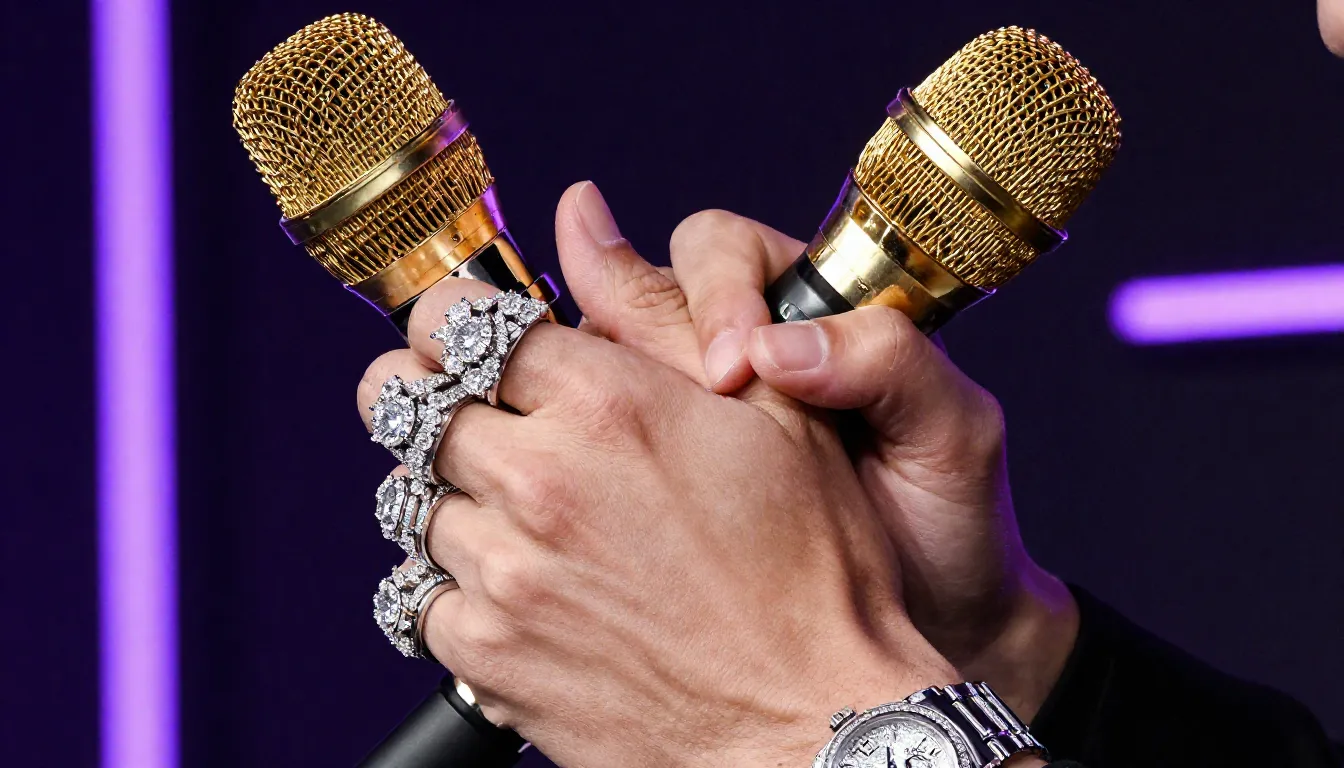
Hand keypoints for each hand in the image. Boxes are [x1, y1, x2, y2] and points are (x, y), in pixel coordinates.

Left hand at [354, 187, 957, 767]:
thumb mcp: (769, 414)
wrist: (814, 722)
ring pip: (410, 500)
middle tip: (474, 421)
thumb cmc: (813, 569)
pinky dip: (453, 586)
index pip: (456, 319)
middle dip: (429, 400)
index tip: (471, 343)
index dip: (454, 323)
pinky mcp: (488, 653)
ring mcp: (506, 571)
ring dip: (452, 498)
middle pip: (401, 403)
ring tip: (524, 520)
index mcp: (607, 400)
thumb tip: (579, 212)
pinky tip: (523, 590)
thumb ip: (655, 309)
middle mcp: (541, 477)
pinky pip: (418, 594)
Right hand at [558, 199, 1074, 720]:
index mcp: (809, 305)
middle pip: (645, 292)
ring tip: (628, 440)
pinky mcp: (654, 472)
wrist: (937, 622)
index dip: (715, 294)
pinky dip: (591, 444)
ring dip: (605, 389)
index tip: (733, 369)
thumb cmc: (950, 518)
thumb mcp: (950, 431)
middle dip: (641, 334)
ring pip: (607, 359)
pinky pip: (603, 435)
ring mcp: (686, 409)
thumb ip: (890, 361)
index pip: (725, 251)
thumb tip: (776, 345)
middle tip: (677, 402)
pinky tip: (601, 478)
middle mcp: (736, 342)